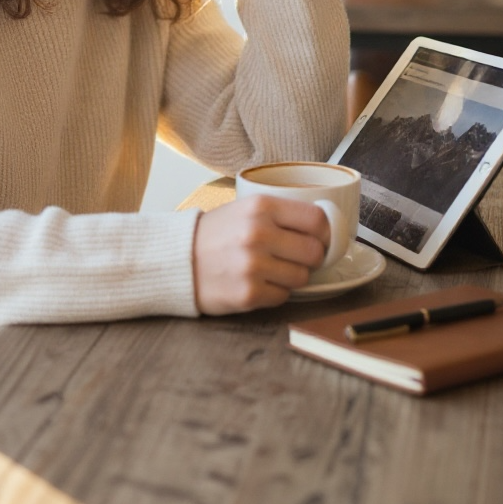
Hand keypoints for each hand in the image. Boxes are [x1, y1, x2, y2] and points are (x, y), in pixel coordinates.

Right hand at [192, 196, 327, 313]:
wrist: (177, 260)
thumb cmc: (215, 234)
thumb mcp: (245, 209)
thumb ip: (281, 215)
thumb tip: (325, 230)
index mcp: (260, 207)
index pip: (317, 220)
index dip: (324, 232)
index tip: (319, 239)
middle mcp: (258, 234)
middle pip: (314, 252)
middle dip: (310, 258)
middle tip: (294, 258)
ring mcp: (253, 266)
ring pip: (302, 277)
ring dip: (291, 277)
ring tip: (271, 270)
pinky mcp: (247, 294)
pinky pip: (282, 297)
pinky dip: (274, 293)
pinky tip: (256, 283)